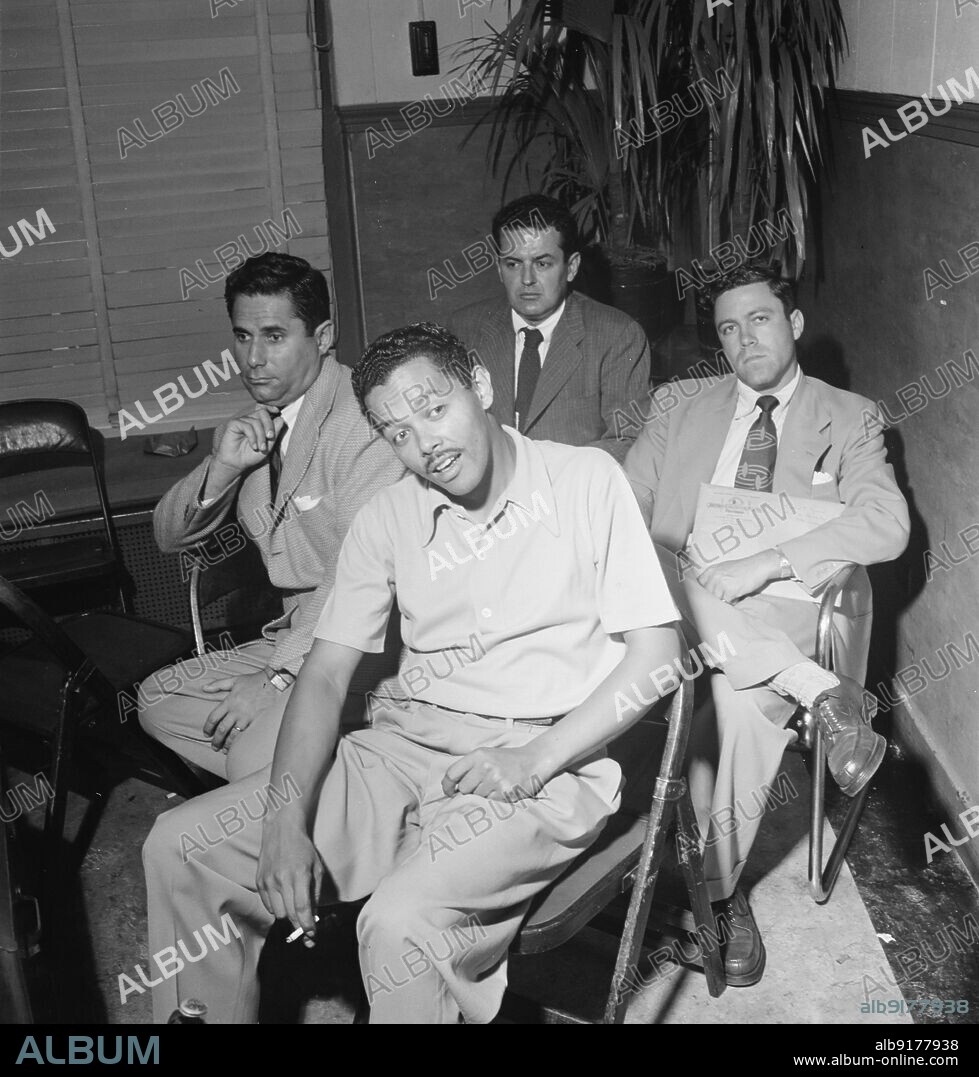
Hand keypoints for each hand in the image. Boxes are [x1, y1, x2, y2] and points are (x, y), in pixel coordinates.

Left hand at [202, 669, 280, 751]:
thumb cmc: (254, 681)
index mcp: (229, 701)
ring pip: (233, 735)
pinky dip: (240, 742)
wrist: (273, 683)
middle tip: (214, 746)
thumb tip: (204, 688)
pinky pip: (246, 735)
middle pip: (222, 729)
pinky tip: (238, 746)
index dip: (208, 728)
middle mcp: (236, 711)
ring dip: (227, 744)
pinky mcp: (256, 721)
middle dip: (216, 740)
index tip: (206, 733)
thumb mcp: (234, 680)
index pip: (213, 718)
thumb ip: (218, 684)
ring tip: (224, 750)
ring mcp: (246, 717)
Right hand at [212, 404, 283, 475]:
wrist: (237, 464)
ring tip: (261, 448)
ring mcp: (241, 421)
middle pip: (262, 413)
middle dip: (269, 425)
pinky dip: (253, 437)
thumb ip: (274, 432)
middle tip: (271, 437)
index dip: (271, 408)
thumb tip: (281, 419)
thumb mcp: (268, 445)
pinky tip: (254, 446)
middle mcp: (250, 420)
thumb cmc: (252, 455)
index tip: (277, 411)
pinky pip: (247, 426)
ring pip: (256, 422)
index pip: (265, 410)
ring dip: (261, 436)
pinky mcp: (233, 424)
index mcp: (258, 423)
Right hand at [257, 814, 322, 946]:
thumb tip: (312, 915)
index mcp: (299, 875)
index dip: (307, 926)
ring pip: (278, 913)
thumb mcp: (317, 867)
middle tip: (306, 928)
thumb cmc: (303, 848)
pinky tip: (283, 898)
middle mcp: (282, 879)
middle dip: (299, 924)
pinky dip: (276, 907)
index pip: (302, 909)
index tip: (312, 935)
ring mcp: (268, 880)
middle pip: (289, 915)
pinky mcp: (259, 881)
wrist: (281, 829)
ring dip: (288, 915)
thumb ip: (315, 892)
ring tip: (294, 906)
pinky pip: (267, 905)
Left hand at [442, 744, 546, 800]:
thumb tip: (451, 788)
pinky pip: (490, 803)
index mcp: (477, 755)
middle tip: (483, 786)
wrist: (533, 761)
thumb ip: (469, 767)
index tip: (449, 792)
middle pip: (463, 789)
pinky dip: (495, 800)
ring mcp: (495, 779)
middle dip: (470, 791)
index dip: (447, 786)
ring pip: (477, 797)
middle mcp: (485, 766)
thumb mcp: (486, 755)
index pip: (452, 773)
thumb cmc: (507, 760)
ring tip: (495, 786)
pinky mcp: (505, 791)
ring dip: (484, 796)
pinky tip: (503, 791)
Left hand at [697, 550, 779, 602]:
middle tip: (724, 597)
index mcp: (711, 570)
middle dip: (715, 598)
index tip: (708, 595)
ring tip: (732, 594)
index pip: (699, 585)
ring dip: (724, 600)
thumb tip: (707, 590)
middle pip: (707, 595)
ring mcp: (721, 583)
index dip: (704, 592)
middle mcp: (714, 576)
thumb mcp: (724, 568)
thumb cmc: (744, 568)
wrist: (759, 566)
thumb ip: (714, 577)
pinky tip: (738, 595)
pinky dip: (733, 602)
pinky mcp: (730, 591)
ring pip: (717, 600)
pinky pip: (727, 603)